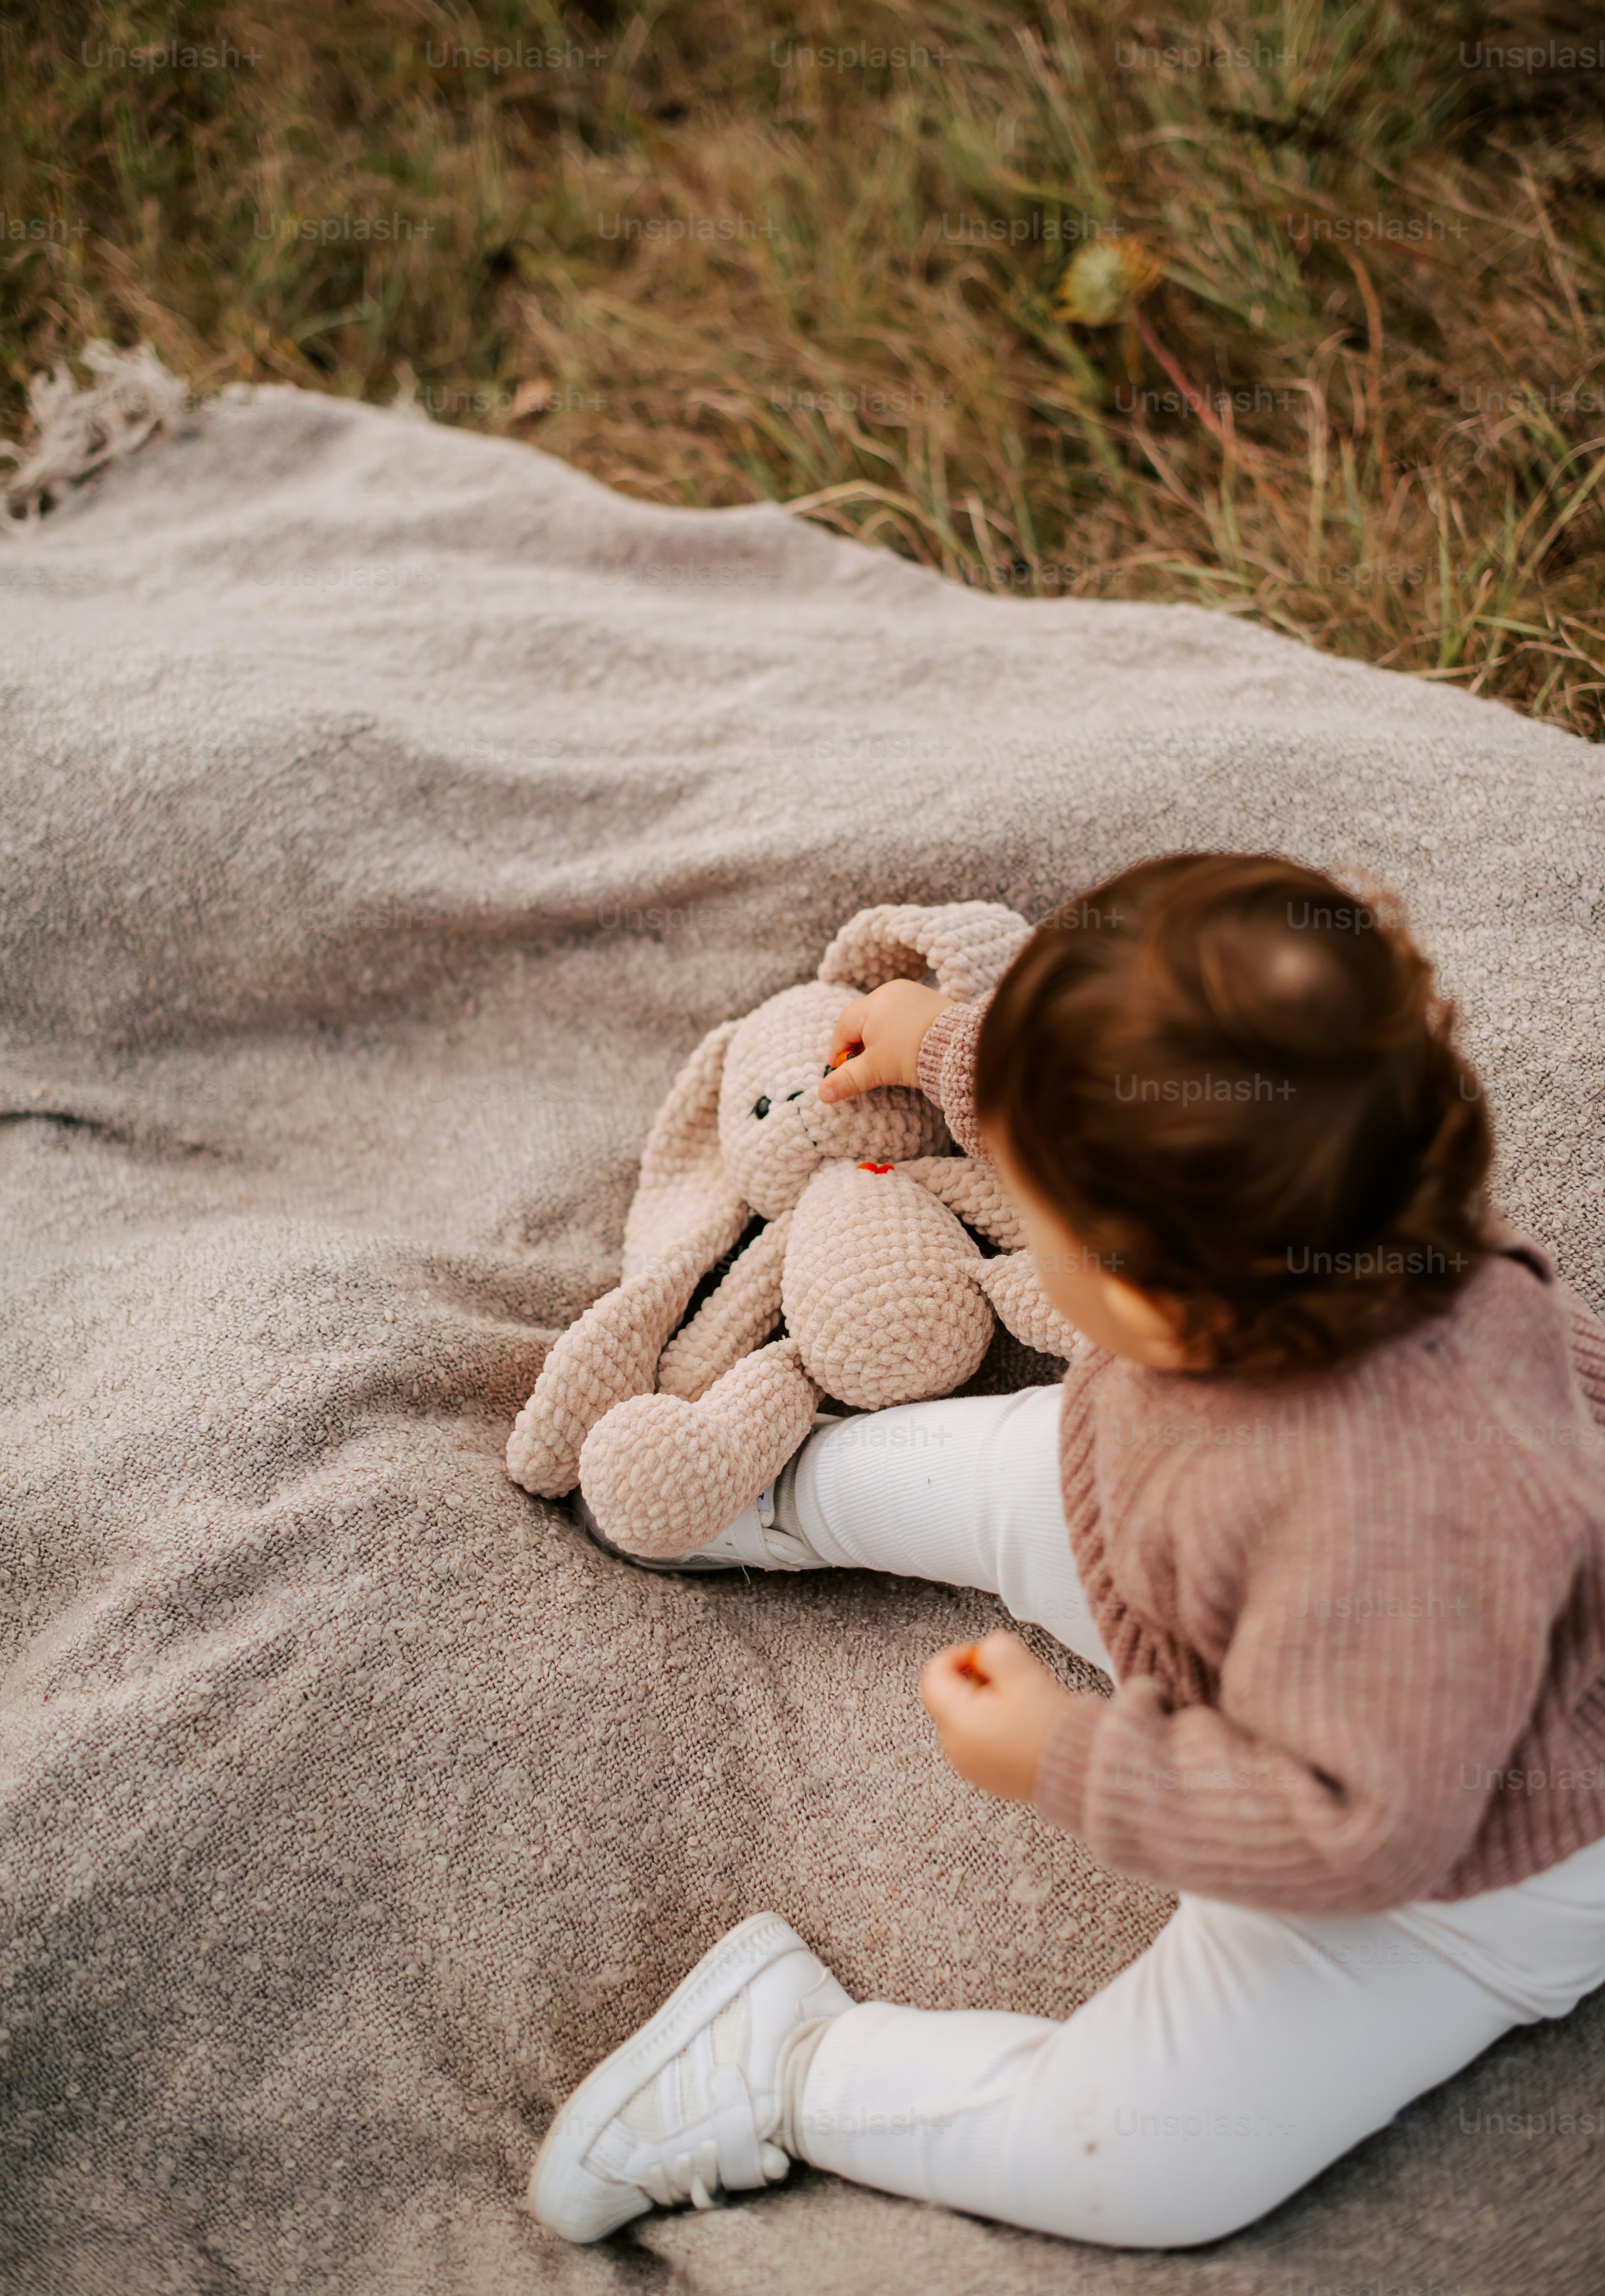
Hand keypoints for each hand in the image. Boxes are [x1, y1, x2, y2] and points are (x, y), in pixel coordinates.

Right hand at [819, 980, 954, 1103]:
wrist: (959, 1047)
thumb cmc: (912, 1054)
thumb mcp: (875, 1070)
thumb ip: (847, 1080)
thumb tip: (822, 1094)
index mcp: (872, 1003)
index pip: (844, 1026)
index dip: (838, 1050)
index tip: (841, 1070)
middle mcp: (891, 992)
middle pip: (864, 1021)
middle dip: (860, 1046)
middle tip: (864, 1069)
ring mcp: (914, 994)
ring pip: (886, 1019)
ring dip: (881, 1040)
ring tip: (887, 1063)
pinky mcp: (933, 1001)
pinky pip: (907, 1017)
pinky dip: (902, 1034)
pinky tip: (908, 1050)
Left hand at [919, 1631, 1072, 1801]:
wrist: (1081, 1768)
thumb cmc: (1050, 1726)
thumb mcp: (1019, 1669)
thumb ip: (993, 1648)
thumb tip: (982, 1655)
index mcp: (957, 1723)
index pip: (933, 1676)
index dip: (956, 1654)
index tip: (982, 1654)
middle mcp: (956, 1749)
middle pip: (950, 1697)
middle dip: (977, 1680)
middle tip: (1010, 1679)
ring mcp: (972, 1767)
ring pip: (967, 1718)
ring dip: (989, 1703)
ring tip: (1022, 1704)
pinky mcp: (990, 1777)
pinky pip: (982, 1740)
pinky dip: (997, 1726)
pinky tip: (1025, 1725)